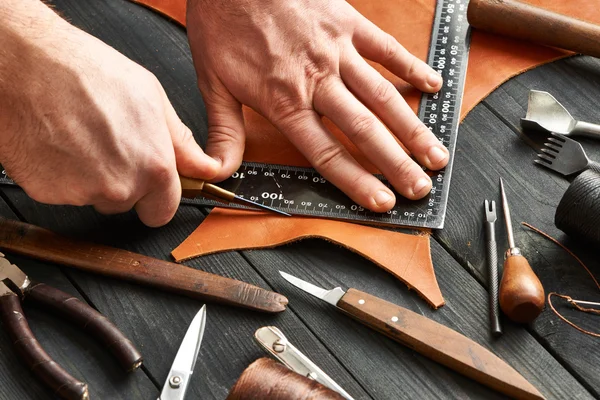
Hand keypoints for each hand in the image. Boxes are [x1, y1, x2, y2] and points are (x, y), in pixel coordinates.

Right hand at [0, 1, 218, 226]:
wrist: (25, 65)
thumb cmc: (85, 72)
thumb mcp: (152, 98)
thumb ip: (181, 143)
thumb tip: (203, 166)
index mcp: (153, 168)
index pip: (164, 212)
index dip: (157, 198)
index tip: (152, 187)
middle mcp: (120, 188)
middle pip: (128, 204)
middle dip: (124, 184)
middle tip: (110, 144)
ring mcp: (82, 193)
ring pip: (96, 198)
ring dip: (93, 178)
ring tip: (82, 136)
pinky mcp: (48, 193)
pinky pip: (65, 193)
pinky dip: (63, 175)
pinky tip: (62, 142)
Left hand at [186, 0, 447, 211]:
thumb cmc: (223, 22)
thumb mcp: (212, 82)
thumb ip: (224, 132)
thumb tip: (219, 172)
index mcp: (284, 100)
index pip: (326, 152)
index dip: (356, 181)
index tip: (381, 202)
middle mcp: (317, 80)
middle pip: (364, 130)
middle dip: (396, 164)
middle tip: (420, 188)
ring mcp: (337, 51)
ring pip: (382, 96)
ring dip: (412, 128)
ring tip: (435, 154)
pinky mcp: (348, 23)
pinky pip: (386, 48)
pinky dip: (411, 67)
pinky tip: (432, 86)